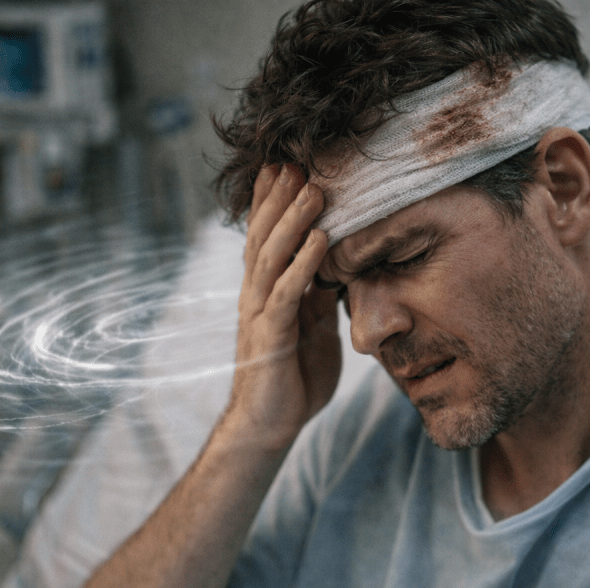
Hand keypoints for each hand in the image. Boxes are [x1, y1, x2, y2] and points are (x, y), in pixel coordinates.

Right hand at [224, 164, 340, 449]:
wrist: (269, 425)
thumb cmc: (292, 379)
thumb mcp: (312, 330)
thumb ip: (317, 298)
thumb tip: (334, 269)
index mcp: (265, 291)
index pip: (266, 237)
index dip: (273, 201)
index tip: (285, 165)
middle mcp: (256, 295)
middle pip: (264, 236)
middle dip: (279, 197)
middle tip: (296, 160)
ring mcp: (259, 313)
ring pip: (271, 256)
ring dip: (292, 220)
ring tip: (313, 188)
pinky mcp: (270, 336)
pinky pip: (286, 293)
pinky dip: (303, 264)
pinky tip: (319, 240)